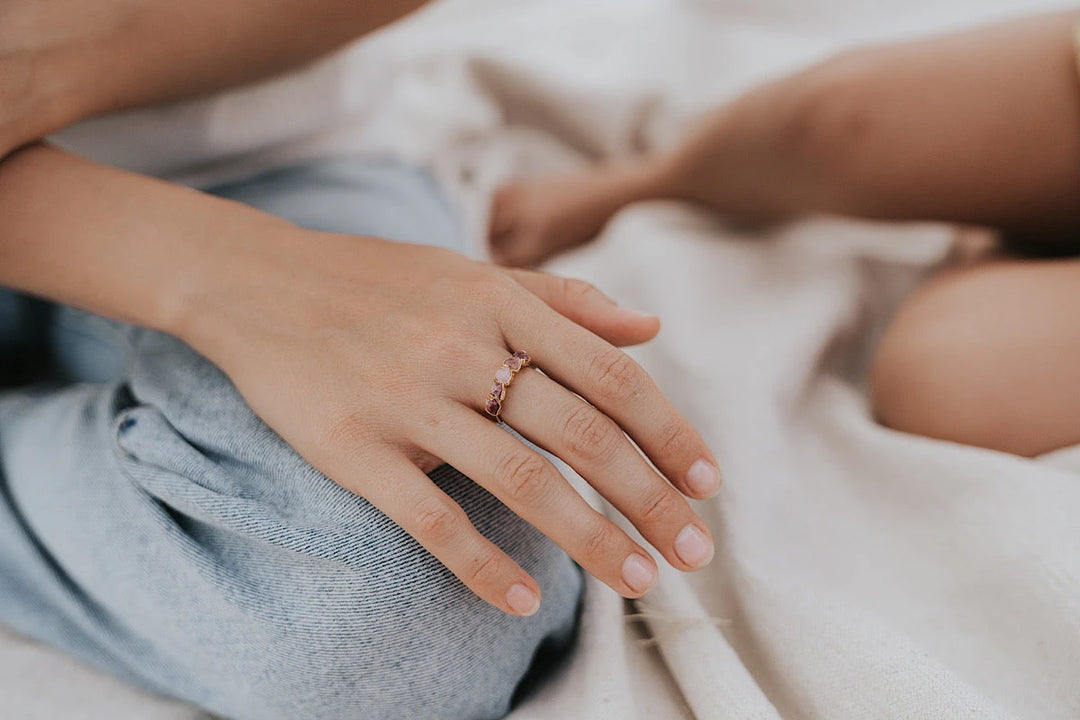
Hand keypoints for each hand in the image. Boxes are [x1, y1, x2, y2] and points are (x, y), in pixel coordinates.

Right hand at [180, 230, 720, 615]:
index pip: (610, 373)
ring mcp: (407, 399)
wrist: (256, 284)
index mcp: (499, 301)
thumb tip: (651, 332)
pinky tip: (522, 602)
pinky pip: (429, 516)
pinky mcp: (353, 447)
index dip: (668, 431)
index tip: (708, 481)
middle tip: (695, 551)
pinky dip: (480, 564)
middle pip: (581, 433)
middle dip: (650, 498)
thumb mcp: (472, 272)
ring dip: (590, 539)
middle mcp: (462, 347)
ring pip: (520, 480)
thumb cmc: (377, 281)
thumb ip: (565, 300)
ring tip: (638, 580)